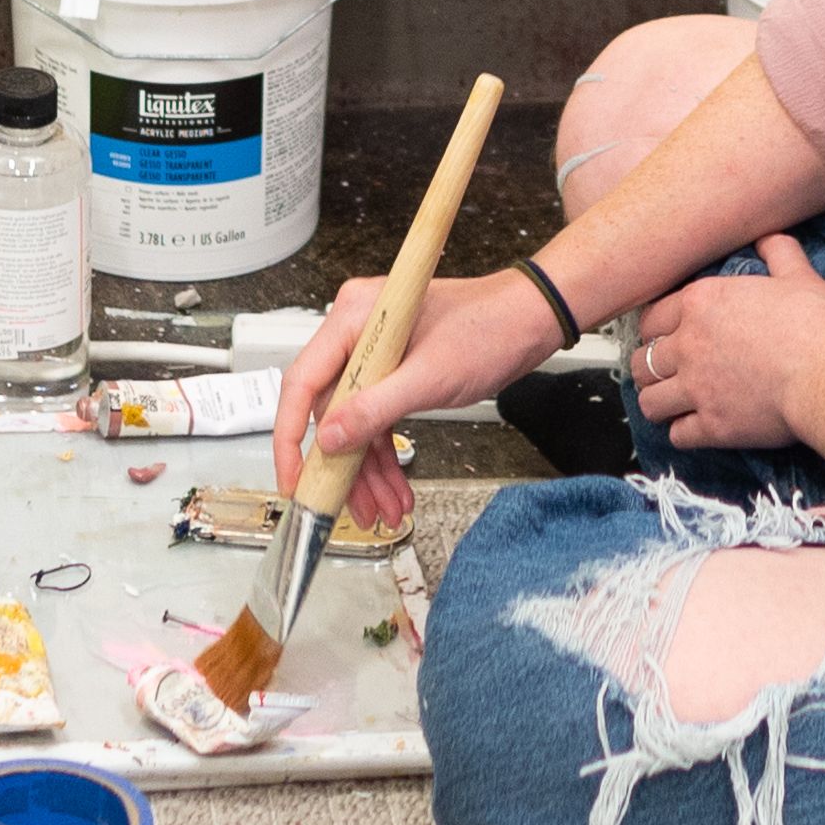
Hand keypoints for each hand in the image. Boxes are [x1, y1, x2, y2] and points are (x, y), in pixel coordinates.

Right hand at [270, 268, 569, 530]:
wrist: (532, 319)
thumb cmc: (490, 328)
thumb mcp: (430, 377)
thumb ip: (374, 410)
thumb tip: (328, 439)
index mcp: (353, 317)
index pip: (302, 383)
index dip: (291, 437)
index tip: (295, 479)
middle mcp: (356, 332)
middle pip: (329, 411)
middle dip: (343, 465)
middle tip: (348, 506)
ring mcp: (375, 352)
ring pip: (354, 423)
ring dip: (367, 469)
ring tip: (383, 507)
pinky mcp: (394, 370)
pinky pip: (377, 418)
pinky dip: (385, 454)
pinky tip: (394, 486)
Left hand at [633, 236, 824, 485]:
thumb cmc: (817, 324)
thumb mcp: (800, 276)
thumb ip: (779, 253)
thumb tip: (770, 238)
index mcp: (701, 303)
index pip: (651, 317)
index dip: (657, 328)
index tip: (667, 335)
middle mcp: (688, 345)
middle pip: (642, 361)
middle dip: (650, 366)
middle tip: (667, 371)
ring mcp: (696, 389)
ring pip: (649, 401)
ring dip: (658, 401)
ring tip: (673, 401)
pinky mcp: (712, 427)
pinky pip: (678, 436)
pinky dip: (684, 433)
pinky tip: (696, 427)